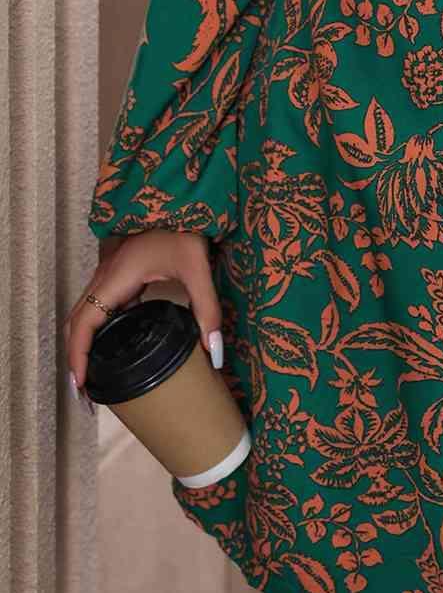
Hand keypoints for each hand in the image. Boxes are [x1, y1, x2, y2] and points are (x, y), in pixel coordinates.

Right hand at [63, 229, 222, 406]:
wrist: (181, 198)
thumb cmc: (185, 228)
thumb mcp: (198, 269)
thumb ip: (207, 309)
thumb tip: (215, 353)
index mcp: (116, 278)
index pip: (84, 324)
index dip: (78, 357)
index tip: (81, 386)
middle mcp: (106, 278)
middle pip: (77, 323)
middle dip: (77, 358)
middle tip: (87, 394)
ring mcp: (110, 274)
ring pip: (85, 314)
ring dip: (85, 344)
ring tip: (96, 376)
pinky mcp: (120, 273)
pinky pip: (100, 306)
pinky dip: (99, 329)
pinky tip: (116, 345)